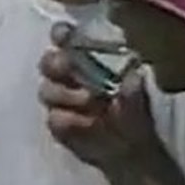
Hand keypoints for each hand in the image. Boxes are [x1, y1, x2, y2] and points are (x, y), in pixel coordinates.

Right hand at [38, 22, 159, 169]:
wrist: (131, 150)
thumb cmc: (133, 113)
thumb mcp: (138, 99)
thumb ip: (132, 90)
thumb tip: (133, 78)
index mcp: (84, 59)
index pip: (63, 38)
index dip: (61, 34)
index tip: (65, 35)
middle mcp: (67, 77)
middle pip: (47, 61)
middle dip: (56, 64)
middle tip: (70, 68)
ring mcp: (60, 101)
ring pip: (46, 90)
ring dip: (66, 94)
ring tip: (91, 103)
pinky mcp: (58, 124)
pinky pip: (54, 119)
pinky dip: (69, 120)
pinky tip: (87, 124)